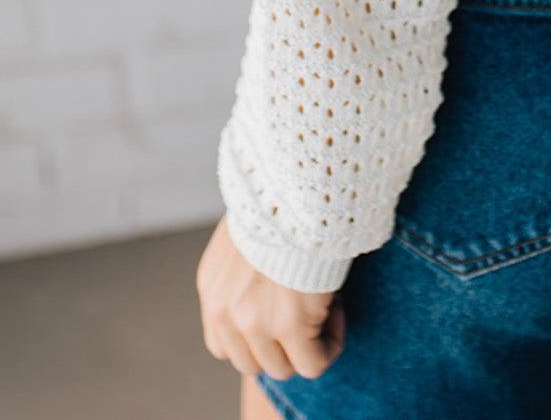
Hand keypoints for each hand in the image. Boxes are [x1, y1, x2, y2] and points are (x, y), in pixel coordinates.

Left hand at [196, 213, 345, 381]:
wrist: (300, 183)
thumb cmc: (283, 198)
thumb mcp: (247, 232)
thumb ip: (244, 269)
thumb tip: (267, 285)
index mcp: (212, 288)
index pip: (223, 345)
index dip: (257, 335)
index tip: (285, 306)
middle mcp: (226, 311)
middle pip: (252, 362)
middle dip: (282, 342)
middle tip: (308, 306)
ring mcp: (254, 322)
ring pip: (283, 367)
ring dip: (307, 343)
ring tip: (325, 303)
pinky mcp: (289, 325)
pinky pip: (314, 363)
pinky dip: (330, 345)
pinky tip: (338, 309)